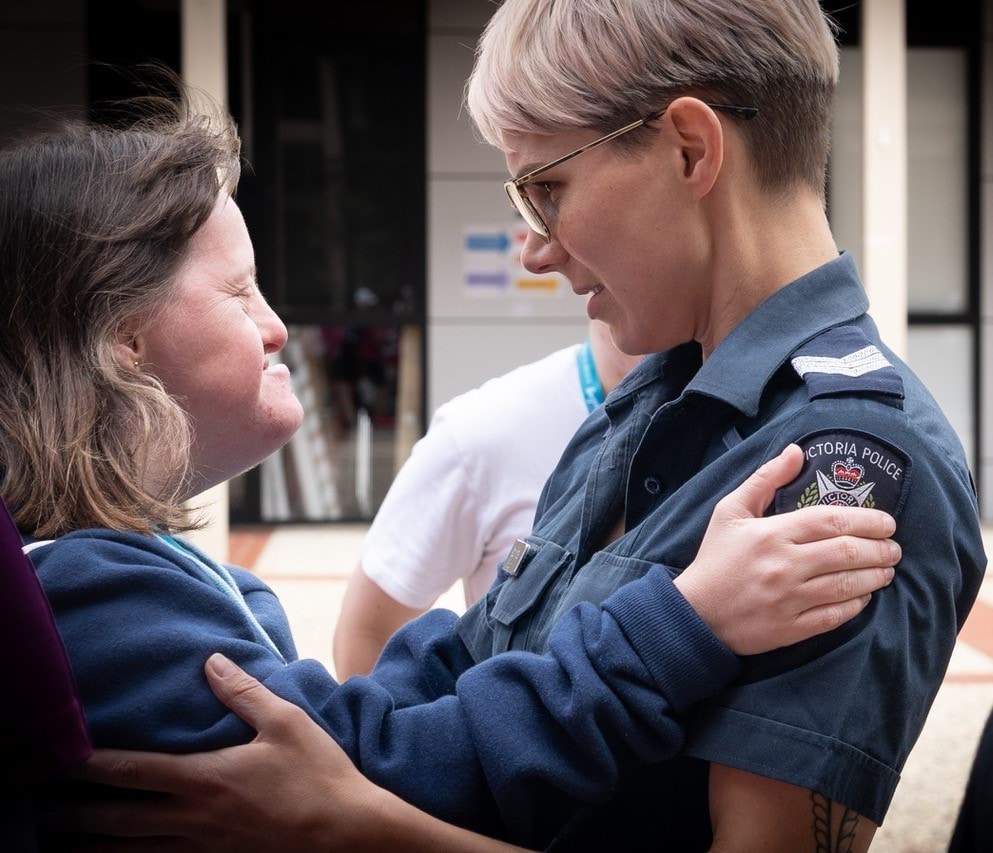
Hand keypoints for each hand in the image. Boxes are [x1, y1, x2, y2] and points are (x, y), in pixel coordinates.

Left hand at [60, 655, 378, 851]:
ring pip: (130, 850)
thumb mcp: (286, 722)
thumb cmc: (318, 774)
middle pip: (116, 819)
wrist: (348, 834)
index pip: (133, 770)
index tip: (60, 756)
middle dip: (73, 813)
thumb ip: (243, 693)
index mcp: (206, 779)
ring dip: (91, 844)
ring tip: (59, 839)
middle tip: (38, 807)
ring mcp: (202, 848)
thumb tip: (210, 662)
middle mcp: (193, 818)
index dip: (91, 764)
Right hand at [675, 444, 898, 655]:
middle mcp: (783, 566)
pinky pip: (836, 616)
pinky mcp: (791, 628)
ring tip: (887, 569)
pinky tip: (865, 595)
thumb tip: (796, 451)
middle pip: (847, 552)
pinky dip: (857, 604)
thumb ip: (765, 479)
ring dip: (876, 576)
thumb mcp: (730, 511)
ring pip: (847, 585)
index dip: (867, 520)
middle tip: (894, 547)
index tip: (887, 522)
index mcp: (771, 534)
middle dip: (881, 549)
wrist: (695, 613)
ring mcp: (789, 599)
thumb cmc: (715, 558)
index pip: (832, 521)